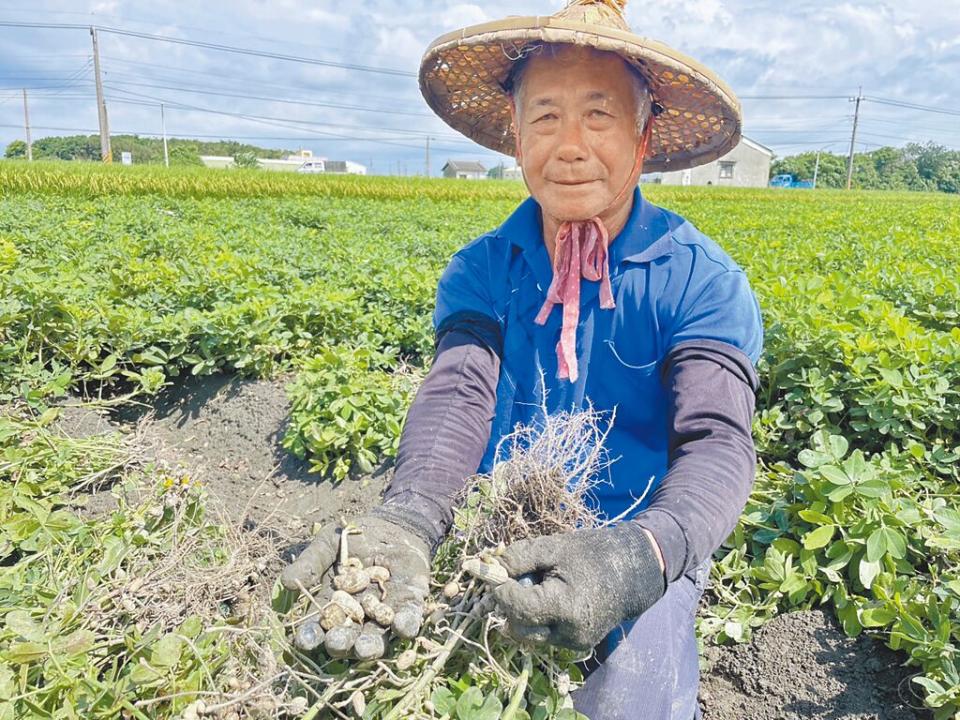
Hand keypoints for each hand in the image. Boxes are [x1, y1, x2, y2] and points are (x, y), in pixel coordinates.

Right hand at [281, 508, 430, 659]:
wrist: (391, 525)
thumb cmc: (354, 537)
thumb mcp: (328, 545)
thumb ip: (310, 563)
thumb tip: (286, 581)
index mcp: (332, 606)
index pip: (318, 627)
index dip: (310, 635)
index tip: (304, 639)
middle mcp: (357, 618)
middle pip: (347, 638)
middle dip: (341, 643)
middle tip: (336, 644)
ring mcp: (383, 614)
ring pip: (376, 637)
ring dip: (371, 645)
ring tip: (365, 648)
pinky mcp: (409, 605)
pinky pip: (408, 620)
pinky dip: (405, 625)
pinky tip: (401, 625)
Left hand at [492, 523, 665, 651]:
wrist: (635, 571)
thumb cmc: (594, 553)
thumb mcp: (555, 547)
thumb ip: (520, 557)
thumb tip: (488, 567)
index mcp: (566, 607)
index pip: (517, 606)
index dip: (499, 588)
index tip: (489, 569)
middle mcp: (569, 633)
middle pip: (518, 627)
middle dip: (508, 602)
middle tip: (513, 575)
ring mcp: (574, 643)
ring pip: (529, 634)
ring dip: (521, 610)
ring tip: (536, 583)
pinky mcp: (576, 645)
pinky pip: (544, 634)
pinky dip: (537, 616)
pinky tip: (548, 595)